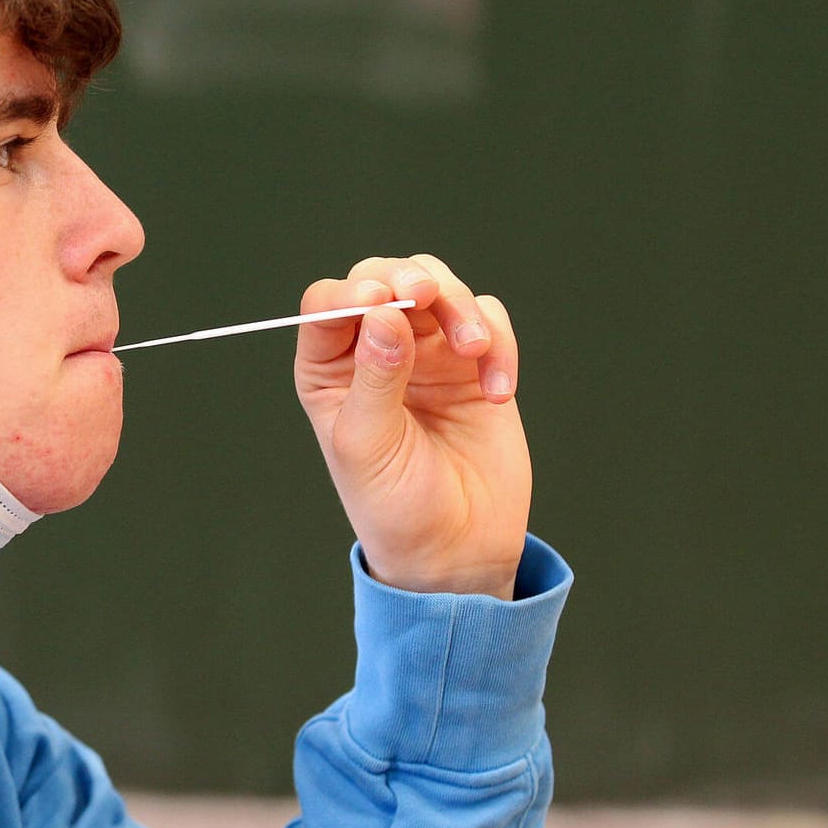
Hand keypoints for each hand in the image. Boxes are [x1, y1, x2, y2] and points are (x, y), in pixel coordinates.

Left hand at [293, 254, 529, 598]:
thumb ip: (375, 377)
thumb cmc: (395, 505)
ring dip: (460, 307)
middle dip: (410, 278)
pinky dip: (499, 342)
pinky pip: (489, 321)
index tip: (379, 301)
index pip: (328, 305)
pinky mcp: (475, 363)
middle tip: (430, 295)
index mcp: (329, 370)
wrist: (458, 550)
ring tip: (476, 353)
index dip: (350, 293)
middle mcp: (373, 350)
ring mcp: (426, 352)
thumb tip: (384, 313)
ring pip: (441, 287)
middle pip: (385, 278)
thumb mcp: (370, 445)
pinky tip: (499, 391)